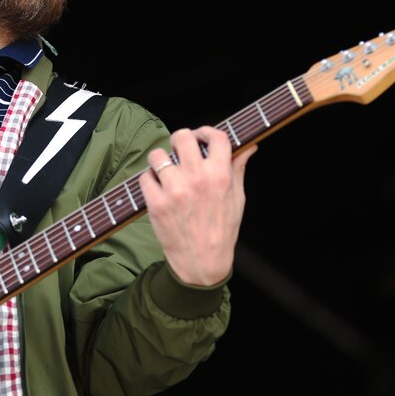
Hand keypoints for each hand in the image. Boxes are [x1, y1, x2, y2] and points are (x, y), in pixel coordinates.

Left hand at [139, 126, 255, 286]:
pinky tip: (158, 189)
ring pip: (158, 155)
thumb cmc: (222, 231)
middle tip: (180, 152)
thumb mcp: (237, 199)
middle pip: (182, 137)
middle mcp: (197, 179)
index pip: (215, 136)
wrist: (202, 263)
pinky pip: (145, 177)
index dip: (206, 132)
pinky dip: (149, 180)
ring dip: (161, 160)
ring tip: (166, 172)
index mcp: (220, 176)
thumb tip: (249, 146)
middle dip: (180, 141)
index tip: (201, 137)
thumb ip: (238, 168)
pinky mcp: (156, 203)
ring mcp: (174, 190)